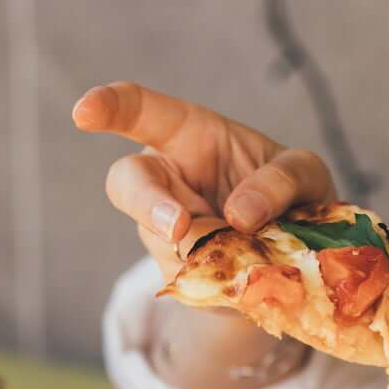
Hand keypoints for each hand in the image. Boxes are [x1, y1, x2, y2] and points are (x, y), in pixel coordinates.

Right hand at [71, 82, 334, 280]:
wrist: (296, 257)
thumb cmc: (290, 194)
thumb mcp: (304, 173)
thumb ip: (281, 180)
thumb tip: (239, 216)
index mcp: (188, 137)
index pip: (139, 111)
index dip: (109, 107)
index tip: (84, 112)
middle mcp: (166, 182)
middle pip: (127, 183)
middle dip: (146, 204)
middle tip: (179, 228)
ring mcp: (165, 233)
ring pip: (169, 245)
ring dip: (214, 252)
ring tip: (261, 250)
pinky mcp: (178, 276)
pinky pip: (195, 281)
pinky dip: (231, 278)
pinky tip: (256, 273)